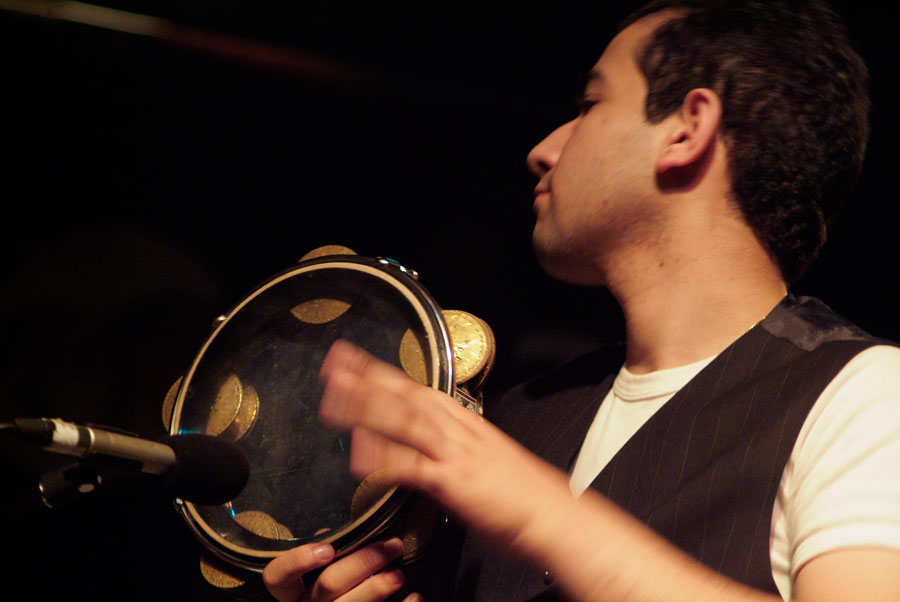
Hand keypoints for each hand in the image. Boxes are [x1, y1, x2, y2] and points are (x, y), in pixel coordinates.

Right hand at [262, 538, 420, 601]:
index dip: (298, 562)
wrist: (346, 601)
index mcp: (294, 590)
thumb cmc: (336, 582)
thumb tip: (330, 535)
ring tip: (400, 574)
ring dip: (378, 588)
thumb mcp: (322, 566)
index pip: (277, 577)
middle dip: (364, 562)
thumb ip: (325, 550)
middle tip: (394, 544)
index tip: (328, 549)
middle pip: (329, 585)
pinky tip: (415, 597)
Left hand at [317, 340, 577, 561]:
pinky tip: (358, 454)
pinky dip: (383, 459)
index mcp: (466, 423)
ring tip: (334, 396)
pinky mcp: (452, 482)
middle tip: (335, 363)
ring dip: (366, 406)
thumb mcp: (489, 458)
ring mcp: (454, 454)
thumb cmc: (525, 494)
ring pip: (404, 421)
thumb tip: (431, 450)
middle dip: (368, 378)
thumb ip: (455, 449)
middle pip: (406, 396)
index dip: (385, 374)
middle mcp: (458, 431)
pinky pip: (410, 467)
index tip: (357, 361)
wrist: (555, 515)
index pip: (418, 390)